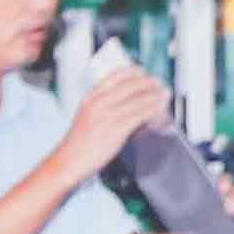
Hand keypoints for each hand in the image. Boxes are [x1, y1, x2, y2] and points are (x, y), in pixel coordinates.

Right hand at [55, 62, 169, 181]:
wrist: (68, 161)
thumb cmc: (78, 142)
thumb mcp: (87, 115)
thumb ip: (103, 105)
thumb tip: (127, 101)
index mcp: (92, 96)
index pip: (118, 74)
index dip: (136, 72)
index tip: (145, 74)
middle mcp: (100, 102)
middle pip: (134, 84)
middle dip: (152, 84)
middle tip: (160, 87)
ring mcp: (109, 115)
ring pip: (142, 98)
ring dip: (158, 97)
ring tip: (164, 99)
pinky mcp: (118, 128)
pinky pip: (143, 114)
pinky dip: (155, 112)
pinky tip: (159, 113)